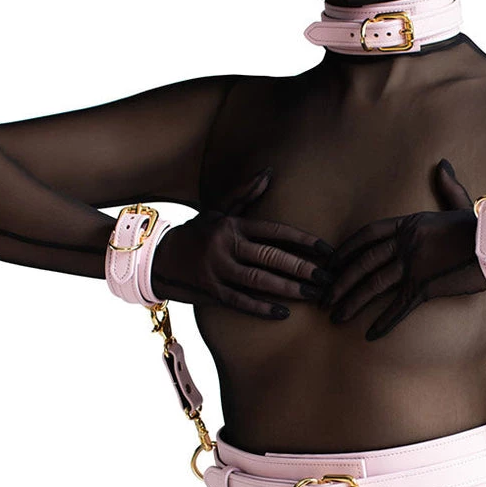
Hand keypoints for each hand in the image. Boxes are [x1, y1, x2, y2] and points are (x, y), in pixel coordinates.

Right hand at [151, 166, 332, 318]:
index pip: (275, 231)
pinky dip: (262, 308)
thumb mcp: (216, 211)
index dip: (303, 241)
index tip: (328, 250)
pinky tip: (283, 313)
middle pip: (271, 256)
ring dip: (289, 289)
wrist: (157, 259)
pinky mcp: (211, 292)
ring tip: (314, 295)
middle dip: (302, 268)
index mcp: (234, 226)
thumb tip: (269, 173)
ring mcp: (218, 270)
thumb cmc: (194, 234)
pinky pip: (241, 302)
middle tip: (328, 277)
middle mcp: (227, 246)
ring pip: (260, 280)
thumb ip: (244, 195)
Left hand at [322, 159, 485, 339]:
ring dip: (352, 303)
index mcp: (410, 223)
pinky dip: (384, 322)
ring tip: (335, 317)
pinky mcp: (425, 286)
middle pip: (364, 263)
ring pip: (374, 286)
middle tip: (324, 298)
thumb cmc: (485, 227)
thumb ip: (448, 188)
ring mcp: (414, 264)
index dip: (346, 249)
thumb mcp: (462, 204)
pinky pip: (398, 307)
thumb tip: (443, 164)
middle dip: (340, 282)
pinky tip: (370, 335)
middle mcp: (407, 242)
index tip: (331, 263)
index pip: (368, 234)